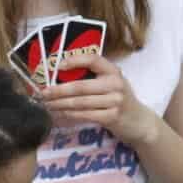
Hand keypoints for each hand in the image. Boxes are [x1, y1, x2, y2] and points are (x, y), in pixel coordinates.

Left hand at [35, 52, 156, 142]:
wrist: (140, 122)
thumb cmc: (121, 100)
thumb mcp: (112, 84)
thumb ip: (94, 78)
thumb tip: (61, 75)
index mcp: (113, 71)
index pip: (93, 59)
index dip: (75, 60)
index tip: (58, 65)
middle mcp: (115, 84)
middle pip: (80, 86)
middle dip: (58, 90)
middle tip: (42, 92)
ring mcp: (115, 101)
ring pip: (80, 102)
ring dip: (60, 104)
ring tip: (47, 105)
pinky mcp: (112, 117)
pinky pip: (85, 115)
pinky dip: (69, 115)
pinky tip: (60, 114)